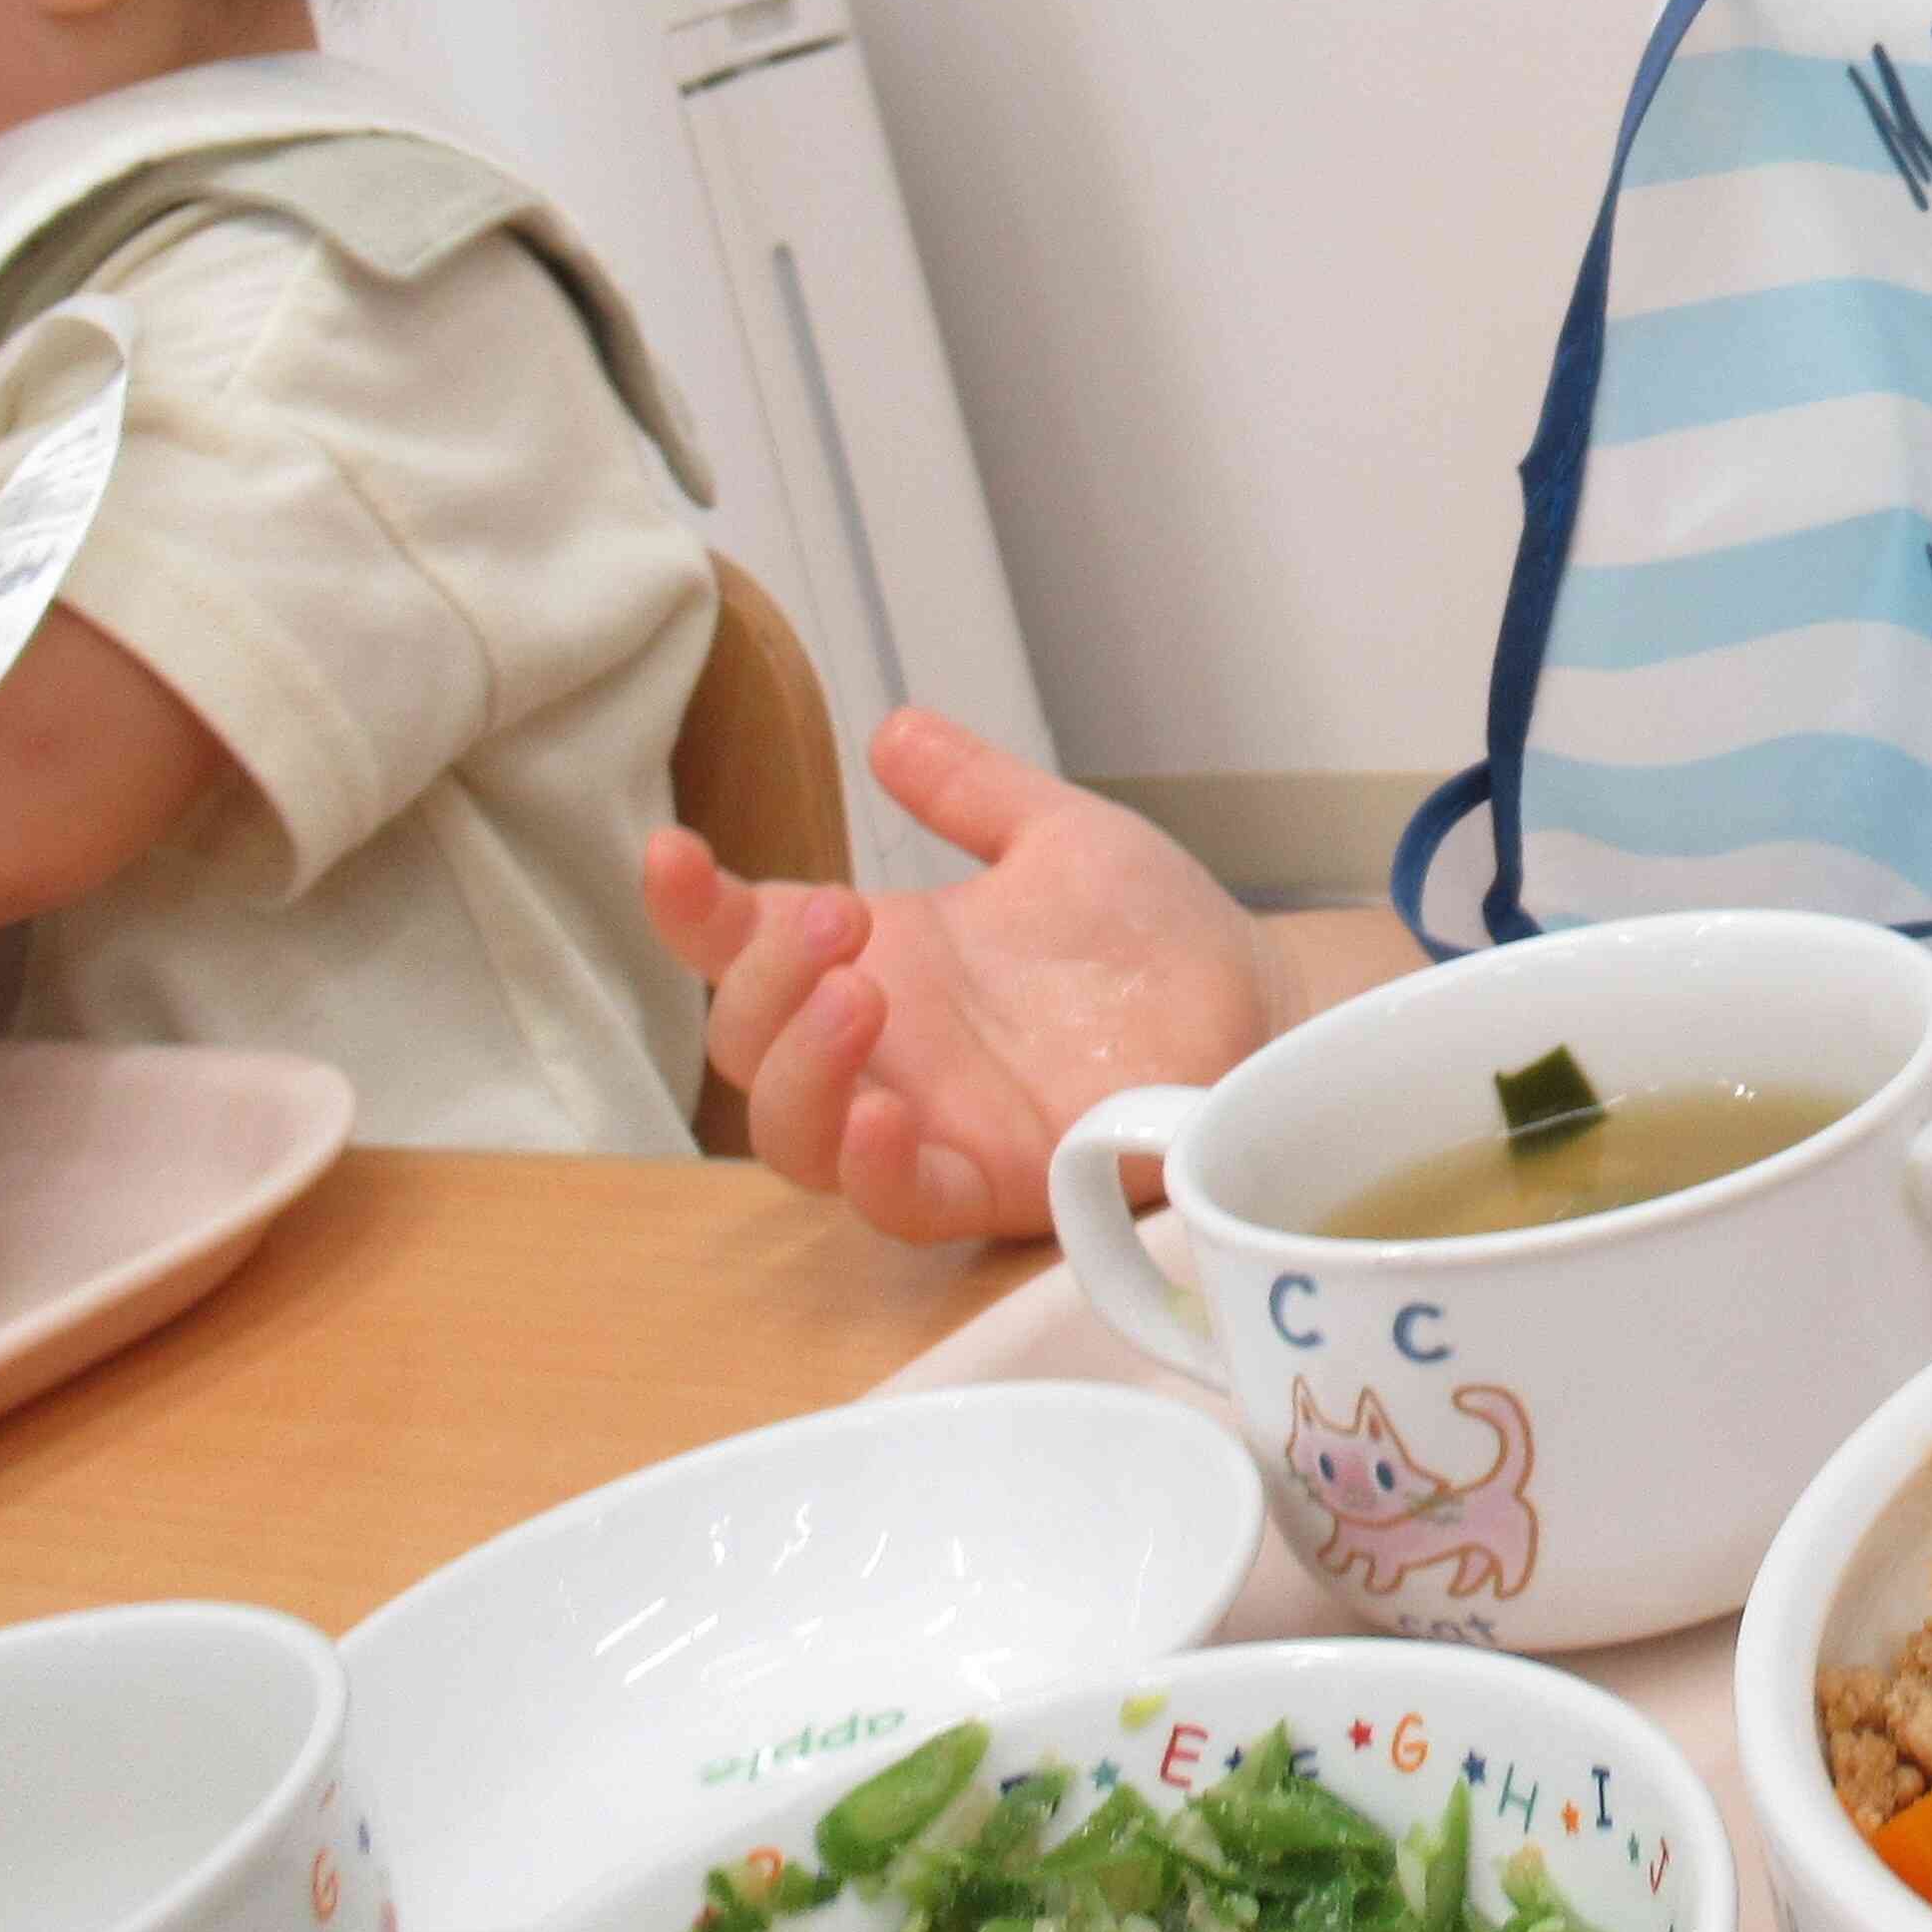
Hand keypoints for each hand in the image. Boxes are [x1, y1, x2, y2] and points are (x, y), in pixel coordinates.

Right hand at [641, 707, 1291, 1242]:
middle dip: (761, 980)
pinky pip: (899, 1203)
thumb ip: (974, 789)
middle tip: (837, 919)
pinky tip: (882, 1114)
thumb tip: (895, 729)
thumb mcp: (1057, 836)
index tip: (674, 853)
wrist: (1257, 1002)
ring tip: (854, 994)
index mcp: (880, 959)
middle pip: (745, 1044)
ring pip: (794, 1136)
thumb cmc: (1150, 934)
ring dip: (800, 1070)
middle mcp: (883, 1050)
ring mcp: (929, 1123)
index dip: (690, 908)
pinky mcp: (992, 1184)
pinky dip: (872, 1169)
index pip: (741, 942)